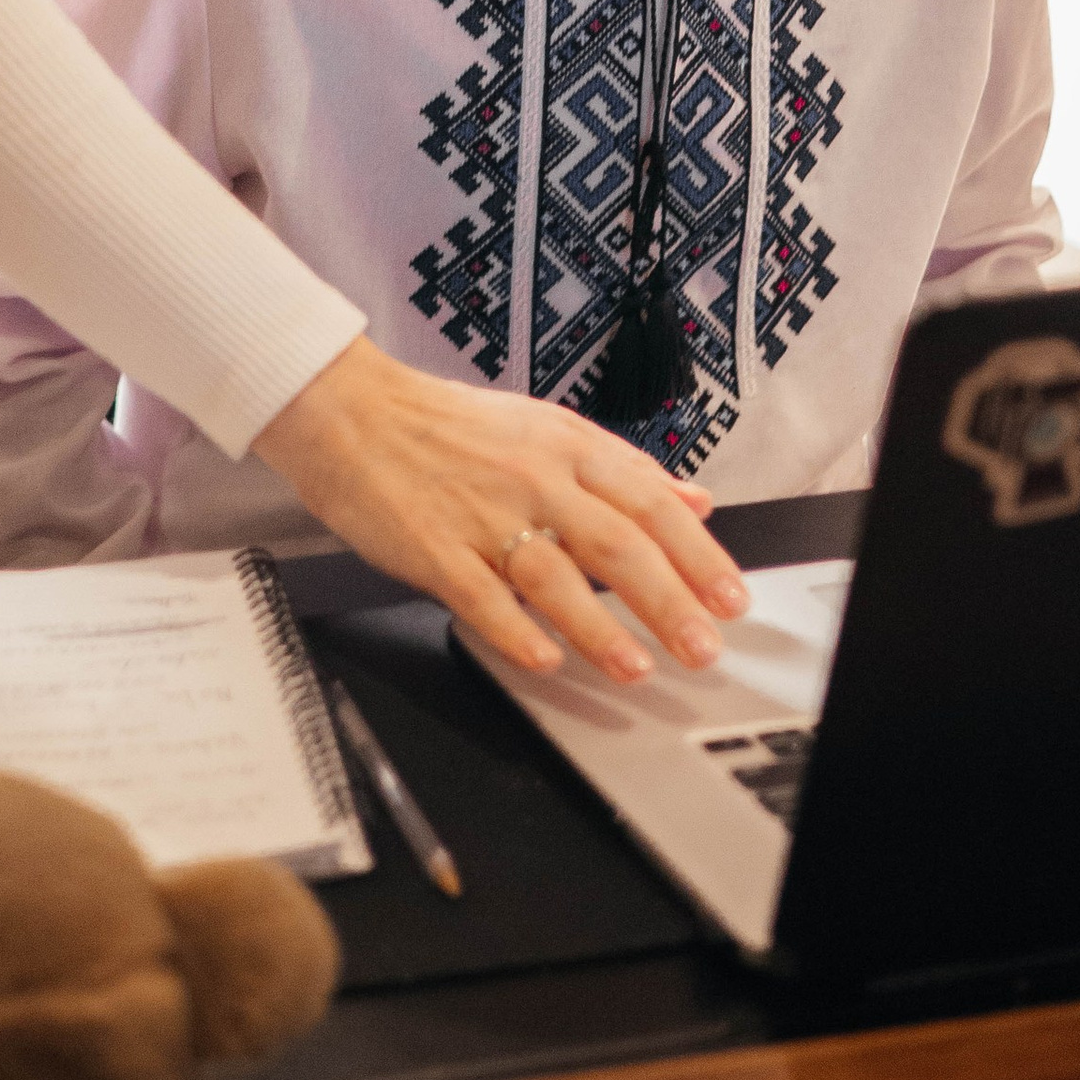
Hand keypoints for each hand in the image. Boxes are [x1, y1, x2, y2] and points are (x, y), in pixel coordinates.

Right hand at [253, 336, 748, 684]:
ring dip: (603, 630)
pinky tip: (545, 661)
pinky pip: (483, 598)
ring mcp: (482, 514)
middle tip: (703, 647)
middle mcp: (533, 477)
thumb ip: (621, 468)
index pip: (650, 502)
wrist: (348, 410)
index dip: (697, 554)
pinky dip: (517, 633)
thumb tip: (692, 498)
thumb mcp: (544, 427)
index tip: (730, 597)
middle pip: (617, 544)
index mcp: (566, 446)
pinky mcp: (433, 547)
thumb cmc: (444, 424)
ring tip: (638, 669)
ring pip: (556, 577)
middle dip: (670, 602)